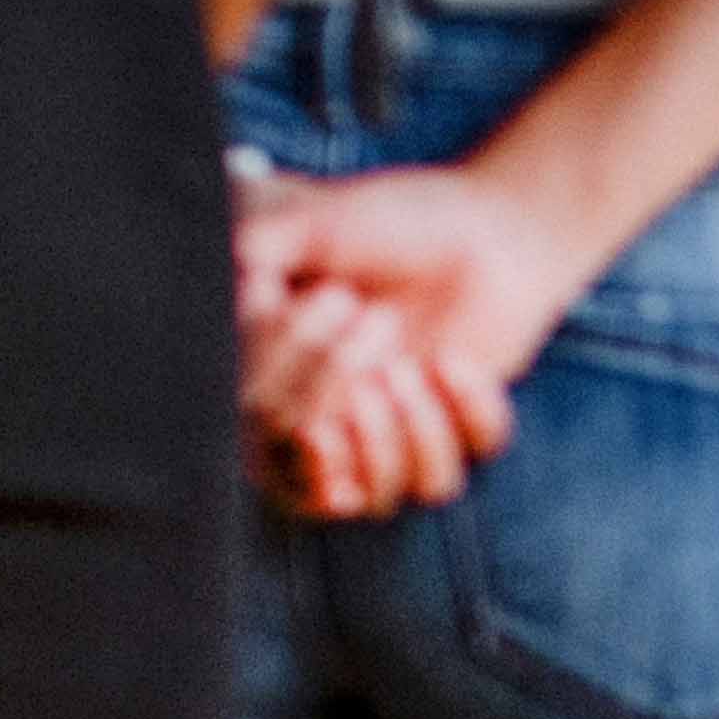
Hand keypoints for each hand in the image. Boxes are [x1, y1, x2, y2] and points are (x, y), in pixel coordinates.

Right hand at [232, 162, 584, 515]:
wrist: (484, 225)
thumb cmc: (389, 221)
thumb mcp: (316, 223)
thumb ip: (264, 246)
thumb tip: (235, 270)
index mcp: (278, 380)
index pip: (252, 427)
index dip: (270, 386)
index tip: (291, 307)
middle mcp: (331, 422)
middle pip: (308, 473)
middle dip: (329, 394)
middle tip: (368, 316)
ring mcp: (394, 435)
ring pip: (385, 496)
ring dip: (397, 434)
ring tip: (408, 363)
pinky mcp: (457, 435)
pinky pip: (454, 469)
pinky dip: (460, 417)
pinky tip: (454, 361)